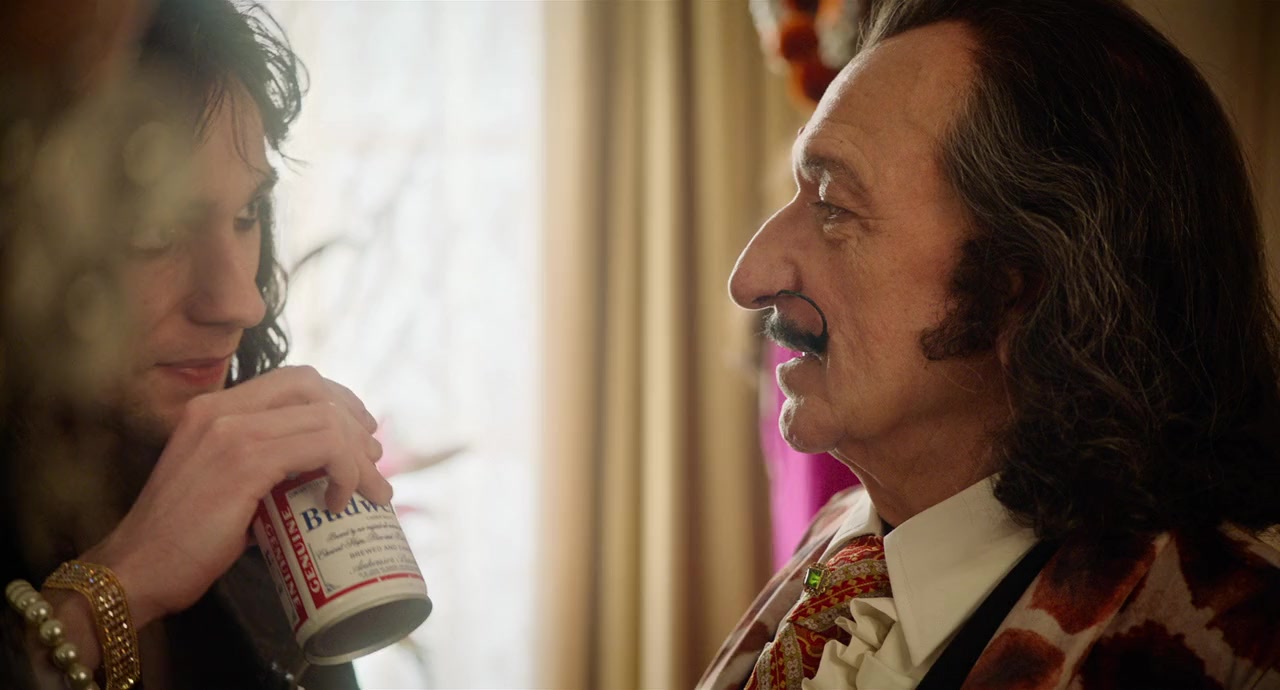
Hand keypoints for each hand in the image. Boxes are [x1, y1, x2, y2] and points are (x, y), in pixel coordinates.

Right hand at [80, 365, 391, 627]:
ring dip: (359, 456)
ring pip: (325, 419)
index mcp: (211, 408)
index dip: (336, 398)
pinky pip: (322, 447)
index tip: (359, 431)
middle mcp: (220, 409)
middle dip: (354, 419)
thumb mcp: (223, 486)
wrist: (135, 571)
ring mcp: (231, 431)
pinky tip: (339, 502)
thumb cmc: (180, 541)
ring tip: (372, 490)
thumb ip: (263, 467)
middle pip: (313, 387)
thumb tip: (316, 474)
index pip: (292, 379)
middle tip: (373, 458)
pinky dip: (344, 472)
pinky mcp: (245, 462)